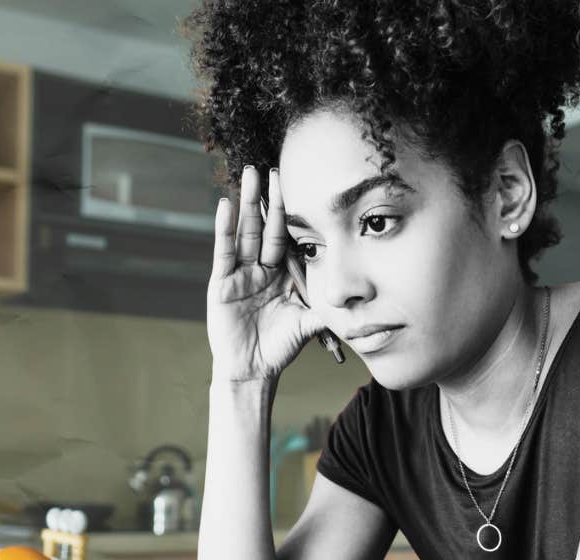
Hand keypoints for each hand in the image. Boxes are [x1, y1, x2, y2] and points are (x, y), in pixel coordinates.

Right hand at [206, 165, 328, 383]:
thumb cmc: (279, 347)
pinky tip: (225, 206)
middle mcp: (259, 268)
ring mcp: (239, 274)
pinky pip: (224, 252)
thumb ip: (328, 305)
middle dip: (268, 198)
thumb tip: (359, 296)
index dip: (292, 213)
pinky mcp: (221, 283)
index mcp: (281, 274)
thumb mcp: (310, 322)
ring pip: (245, 232)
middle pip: (265, 227)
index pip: (287, 237)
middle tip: (271, 167)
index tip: (298, 185)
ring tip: (247, 174)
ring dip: (245, 203)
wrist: (253, 371)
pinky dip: (224, 229)